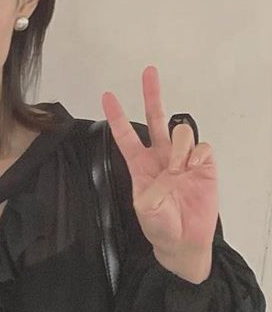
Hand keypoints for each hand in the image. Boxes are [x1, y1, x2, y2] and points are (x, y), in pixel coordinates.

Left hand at [102, 67, 216, 282]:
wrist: (183, 241)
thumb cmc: (160, 226)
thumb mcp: (146, 210)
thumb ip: (153, 190)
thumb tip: (172, 172)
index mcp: (140, 165)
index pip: (126, 136)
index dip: (116, 117)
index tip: (107, 96)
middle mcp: (161, 156)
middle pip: (155, 119)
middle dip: (152, 95)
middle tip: (148, 71)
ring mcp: (183, 159)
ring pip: (181, 131)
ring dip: (179, 147)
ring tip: (180, 169)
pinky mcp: (204, 164)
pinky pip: (202, 146)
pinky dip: (197, 154)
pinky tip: (194, 169)